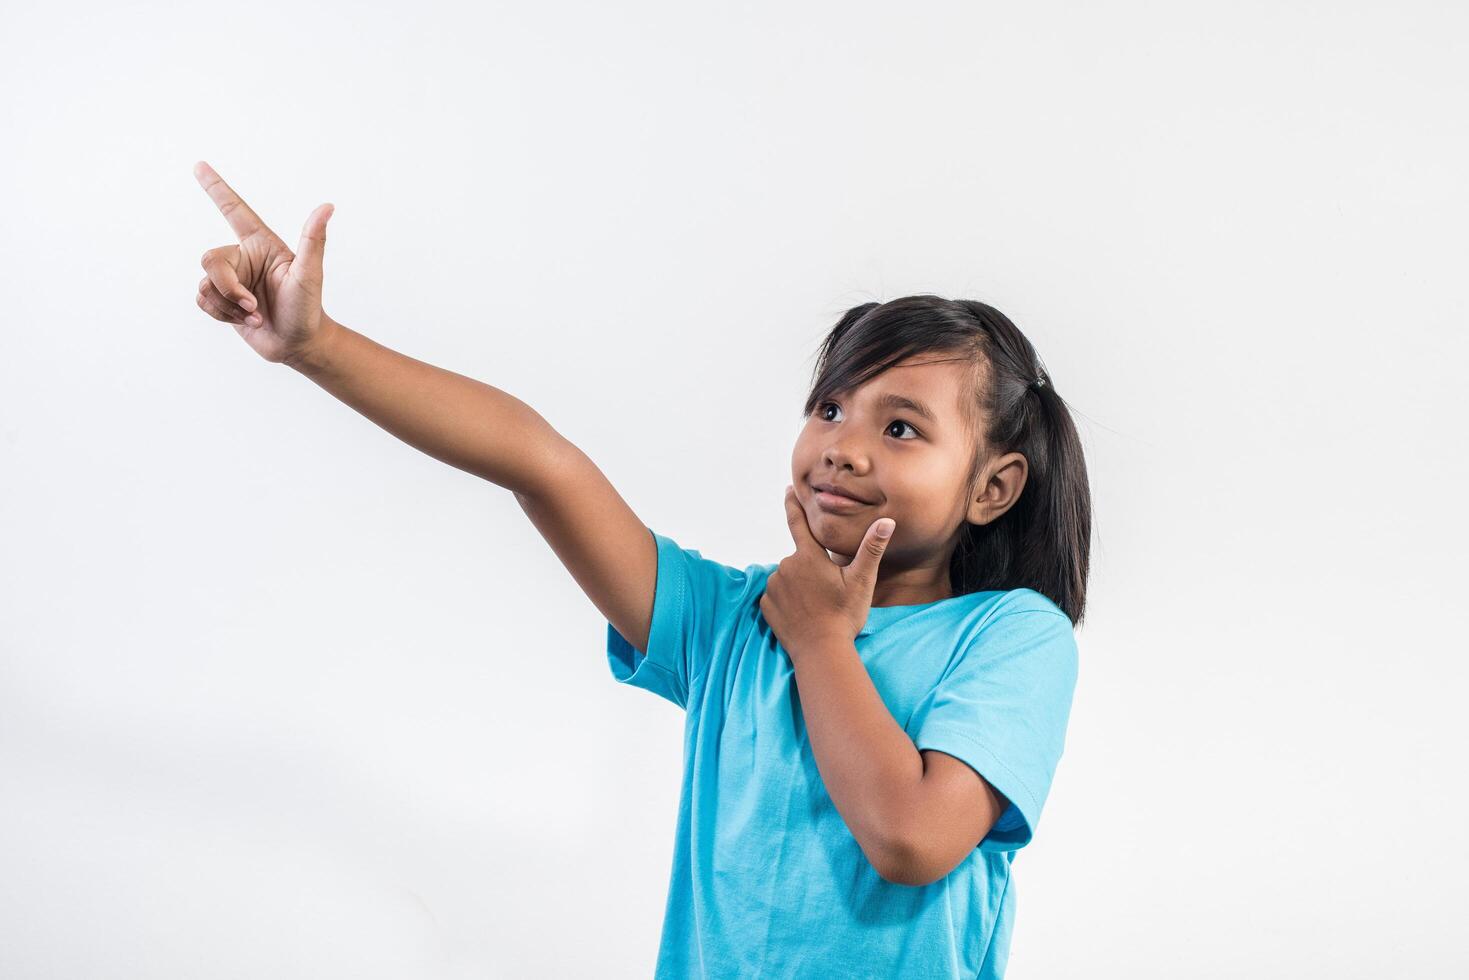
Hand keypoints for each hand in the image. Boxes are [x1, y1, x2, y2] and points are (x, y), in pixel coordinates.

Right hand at [192, 160, 335, 366]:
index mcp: (261, 244)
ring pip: (205, 285)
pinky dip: (222, 316)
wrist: (299, 345)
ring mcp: (232, 279)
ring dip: (228, 307)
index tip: (199, 165)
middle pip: (210, 260)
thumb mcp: (309, 273)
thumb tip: (328, 206)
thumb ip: (313, 239)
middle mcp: (243, 258)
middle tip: (253, 306)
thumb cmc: (308, 308)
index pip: (234, 209)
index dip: (216, 188)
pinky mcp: (223, 301)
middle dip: (228, 288)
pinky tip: (245, 322)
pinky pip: (203, 301)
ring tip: (255, 316)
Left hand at [759, 484, 895, 659]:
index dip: (793, 504)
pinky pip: (776, 595)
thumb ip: (871, 548)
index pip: (798, 522)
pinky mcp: (765, 605)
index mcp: (808, 557)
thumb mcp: (862, 581)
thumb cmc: (844, 615)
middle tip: (828, 592)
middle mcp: (786, 566)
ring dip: (799, 585)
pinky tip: (802, 614)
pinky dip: (787, 601)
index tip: (788, 489)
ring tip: (816, 605)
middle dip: (811, 568)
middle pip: (799, 558)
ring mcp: (774, 586)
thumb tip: (887, 521)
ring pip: (788, 577)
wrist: (821, 651)